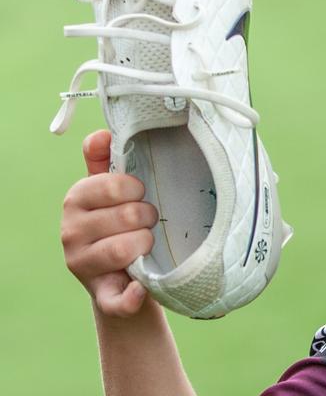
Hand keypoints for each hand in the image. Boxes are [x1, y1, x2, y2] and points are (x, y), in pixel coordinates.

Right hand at [61, 130, 156, 316]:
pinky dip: (132, 296)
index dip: (135, 188)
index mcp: (75, 201)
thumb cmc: (121, 223)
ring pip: (125, 248)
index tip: (140, 193)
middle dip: (147, 216)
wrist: (126, 276)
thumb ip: (104, 160)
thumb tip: (99, 133)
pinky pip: (118, 298)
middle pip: (126, 216)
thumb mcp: (111, 191)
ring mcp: (82, 266)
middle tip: (149, 220)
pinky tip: (140, 289)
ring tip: (149, 243)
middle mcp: (71, 233)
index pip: (111, 185)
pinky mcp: (101, 296)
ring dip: (148, 244)